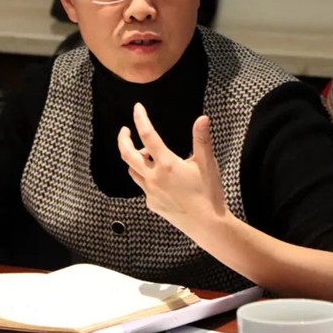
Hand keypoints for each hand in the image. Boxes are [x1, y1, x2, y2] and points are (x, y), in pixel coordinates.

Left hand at [117, 103, 229, 235]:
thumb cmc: (209, 193)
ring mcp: (150, 192)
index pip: (148, 136)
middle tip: (125, 130)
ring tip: (145, 153)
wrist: (207, 224)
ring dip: (134, 159)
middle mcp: (153, 177)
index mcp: (167, 164)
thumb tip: (202, 118)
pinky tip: (158, 177)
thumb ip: (202, 140)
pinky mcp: (152, 204)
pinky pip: (143, 186)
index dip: (141, 119)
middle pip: (127, 155)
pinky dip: (146, 177)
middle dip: (123, 140)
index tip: (137, 108)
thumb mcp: (207, 164)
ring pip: (132, 171)